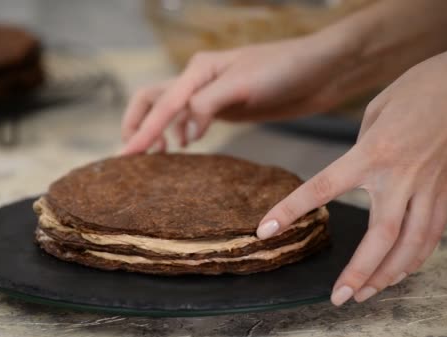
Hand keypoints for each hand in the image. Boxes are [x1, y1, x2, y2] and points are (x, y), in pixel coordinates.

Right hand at [120, 32, 358, 154]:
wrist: (321, 71)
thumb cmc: (284, 69)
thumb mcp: (243, 84)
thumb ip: (208, 105)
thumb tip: (184, 133)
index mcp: (197, 70)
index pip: (160, 103)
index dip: (142, 131)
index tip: (125, 157)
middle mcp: (198, 80)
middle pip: (152, 100)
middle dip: (137, 125)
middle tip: (130, 156)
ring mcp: (210, 94)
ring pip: (169, 111)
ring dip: (154, 130)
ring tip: (150, 157)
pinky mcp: (224, 107)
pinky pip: (190, 120)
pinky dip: (178, 133)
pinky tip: (180, 147)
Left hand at [257, 48, 446, 305]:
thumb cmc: (420, 88)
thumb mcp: (376, 111)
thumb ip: (360, 148)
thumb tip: (353, 172)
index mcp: (372, 152)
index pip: (322, 188)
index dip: (290, 211)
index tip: (266, 230)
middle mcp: (400, 176)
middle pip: (380, 236)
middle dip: (358, 271)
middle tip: (338, 298)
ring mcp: (428, 187)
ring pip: (411, 244)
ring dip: (387, 275)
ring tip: (365, 294)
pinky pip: (432, 234)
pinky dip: (416, 258)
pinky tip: (400, 272)